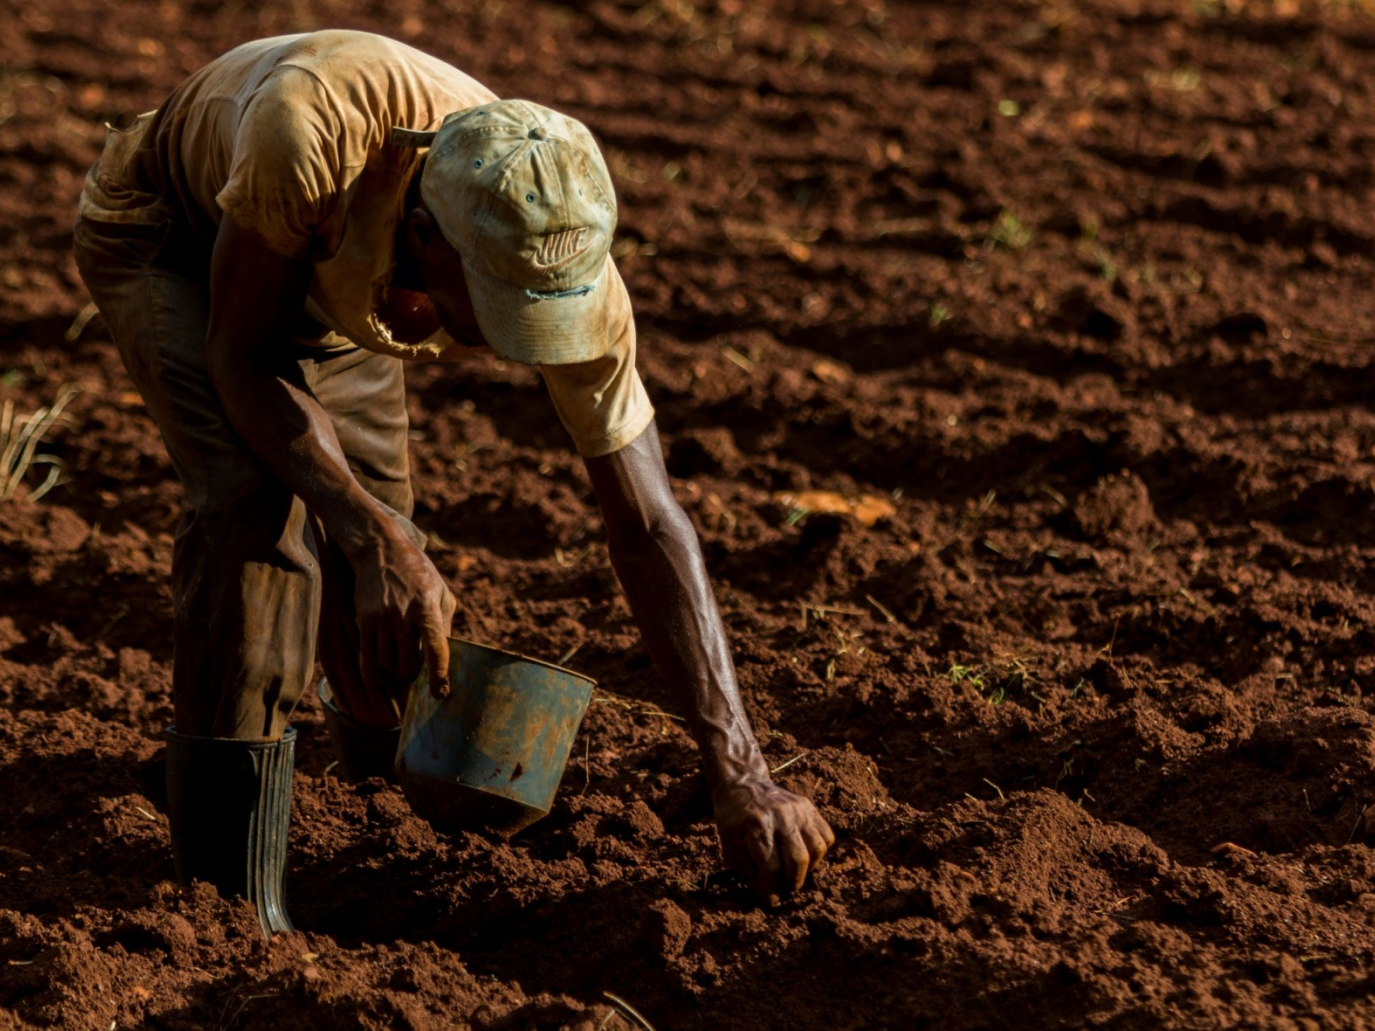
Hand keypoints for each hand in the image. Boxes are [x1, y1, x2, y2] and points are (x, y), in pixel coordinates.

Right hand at [350, 522, 456, 708]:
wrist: (381, 551)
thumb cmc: (418, 573)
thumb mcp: (441, 592)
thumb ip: (444, 624)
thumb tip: (445, 658)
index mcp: (428, 608)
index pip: (436, 649)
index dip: (439, 675)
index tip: (440, 694)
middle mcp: (403, 616)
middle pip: (408, 664)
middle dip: (413, 675)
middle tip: (417, 674)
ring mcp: (381, 620)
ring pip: (387, 665)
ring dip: (395, 672)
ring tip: (400, 665)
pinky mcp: (364, 622)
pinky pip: (367, 660)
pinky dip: (374, 674)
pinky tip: (379, 679)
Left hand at [714, 776, 834, 900]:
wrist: (743, 784)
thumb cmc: (733, 820)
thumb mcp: (729, 846)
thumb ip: (748, 872)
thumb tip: (769, 895)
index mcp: (756, 826)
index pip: (771, 868)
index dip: (772, 889)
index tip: (770, 899)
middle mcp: (780, 816)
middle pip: (797, 859)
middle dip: (792, 882)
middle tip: (785, 888)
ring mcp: (798, 809)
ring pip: (817, 849)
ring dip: (808, 869)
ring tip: (794, 871)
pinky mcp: (808, 806)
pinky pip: (826, 836)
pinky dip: (818, 852)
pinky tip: (804, 855)